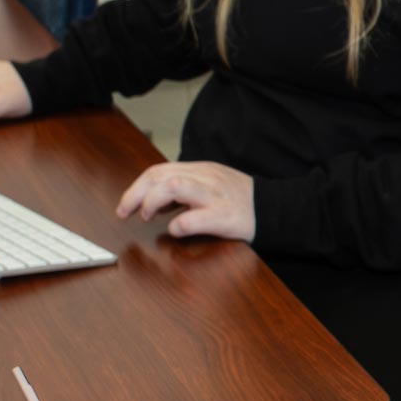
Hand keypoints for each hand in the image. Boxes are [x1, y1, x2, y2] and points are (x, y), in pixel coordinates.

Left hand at [116, 161, 254, 240]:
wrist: (275, 209)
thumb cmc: (239, 201)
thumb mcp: (211, 184)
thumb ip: (184, 187)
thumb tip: (154, 200)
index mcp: (200, 170)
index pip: (158, 170)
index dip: (135, 187)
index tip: (125, 205)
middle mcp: (205, 178)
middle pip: (159, 176)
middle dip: (135, 195)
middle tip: (126, 213)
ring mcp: (215, 195)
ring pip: (173, 186)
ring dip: (153, 203)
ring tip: (150, 217)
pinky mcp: (224, 215)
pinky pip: (193, 218)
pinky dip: (178, 225)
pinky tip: (176, 230)